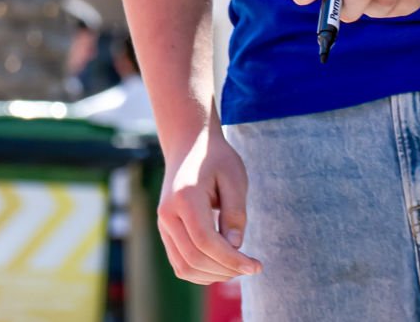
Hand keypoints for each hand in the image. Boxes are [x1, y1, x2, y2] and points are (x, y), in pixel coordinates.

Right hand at [157, 122, 260, 283]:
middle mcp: (167, 213)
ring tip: (237, 267)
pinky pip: (180, 263)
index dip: (232, 260)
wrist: (188, 144)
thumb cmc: (216, 158)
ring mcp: (163, 223)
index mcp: (184, 197)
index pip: (206, 242)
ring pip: (184, 267)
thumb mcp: (235, 178)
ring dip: (213, 275)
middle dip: (226, 270)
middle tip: (251, 267)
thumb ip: (235, 213)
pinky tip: (222, 265)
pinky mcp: (165, 230)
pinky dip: (201, 272)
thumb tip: (235, 248)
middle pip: (195, 258)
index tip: (257, 266)